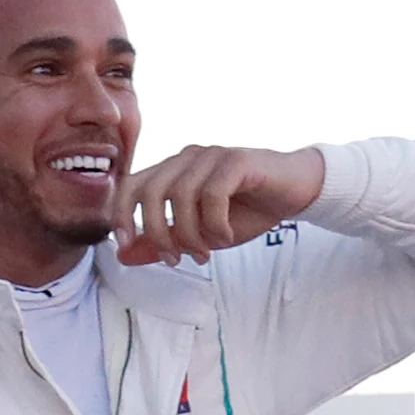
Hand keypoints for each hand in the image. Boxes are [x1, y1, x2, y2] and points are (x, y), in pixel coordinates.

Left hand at [113, 144, 325, 265]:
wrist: (293, 193)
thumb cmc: (246, 211)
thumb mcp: (199, 236)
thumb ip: (162, 243)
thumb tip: (123, 255)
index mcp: (172, 171)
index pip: (130, 185)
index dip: (121, 214)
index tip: (126, 244)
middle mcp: (187, 158)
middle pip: (151, 192)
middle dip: (157, 233)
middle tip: (176, 259)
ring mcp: (212, 156)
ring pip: (181, 195)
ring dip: (190, 233)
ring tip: (206, 252)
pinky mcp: (236, 160)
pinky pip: (212, 193)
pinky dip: (215, 223)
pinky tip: (226, 235)